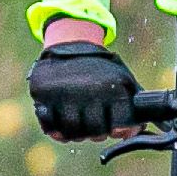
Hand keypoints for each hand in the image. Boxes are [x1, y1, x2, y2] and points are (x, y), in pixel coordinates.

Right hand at [26, 28, 140, 140]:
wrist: (71, 42)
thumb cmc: (102, 70)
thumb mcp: (124, 80)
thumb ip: (133, 108)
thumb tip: (133, 133)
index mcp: (113, 86)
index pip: (119, 125)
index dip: (117, 130)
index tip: (115, 128)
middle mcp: (89, 90)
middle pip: (95, 132)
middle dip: (96, 133)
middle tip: (94, 125)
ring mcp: (64, 92)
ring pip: (72, 132)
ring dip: (75, 133)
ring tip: (79, 122)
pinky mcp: (43, 93)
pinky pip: (49, 126)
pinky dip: (55, 130)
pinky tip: (61, 123)